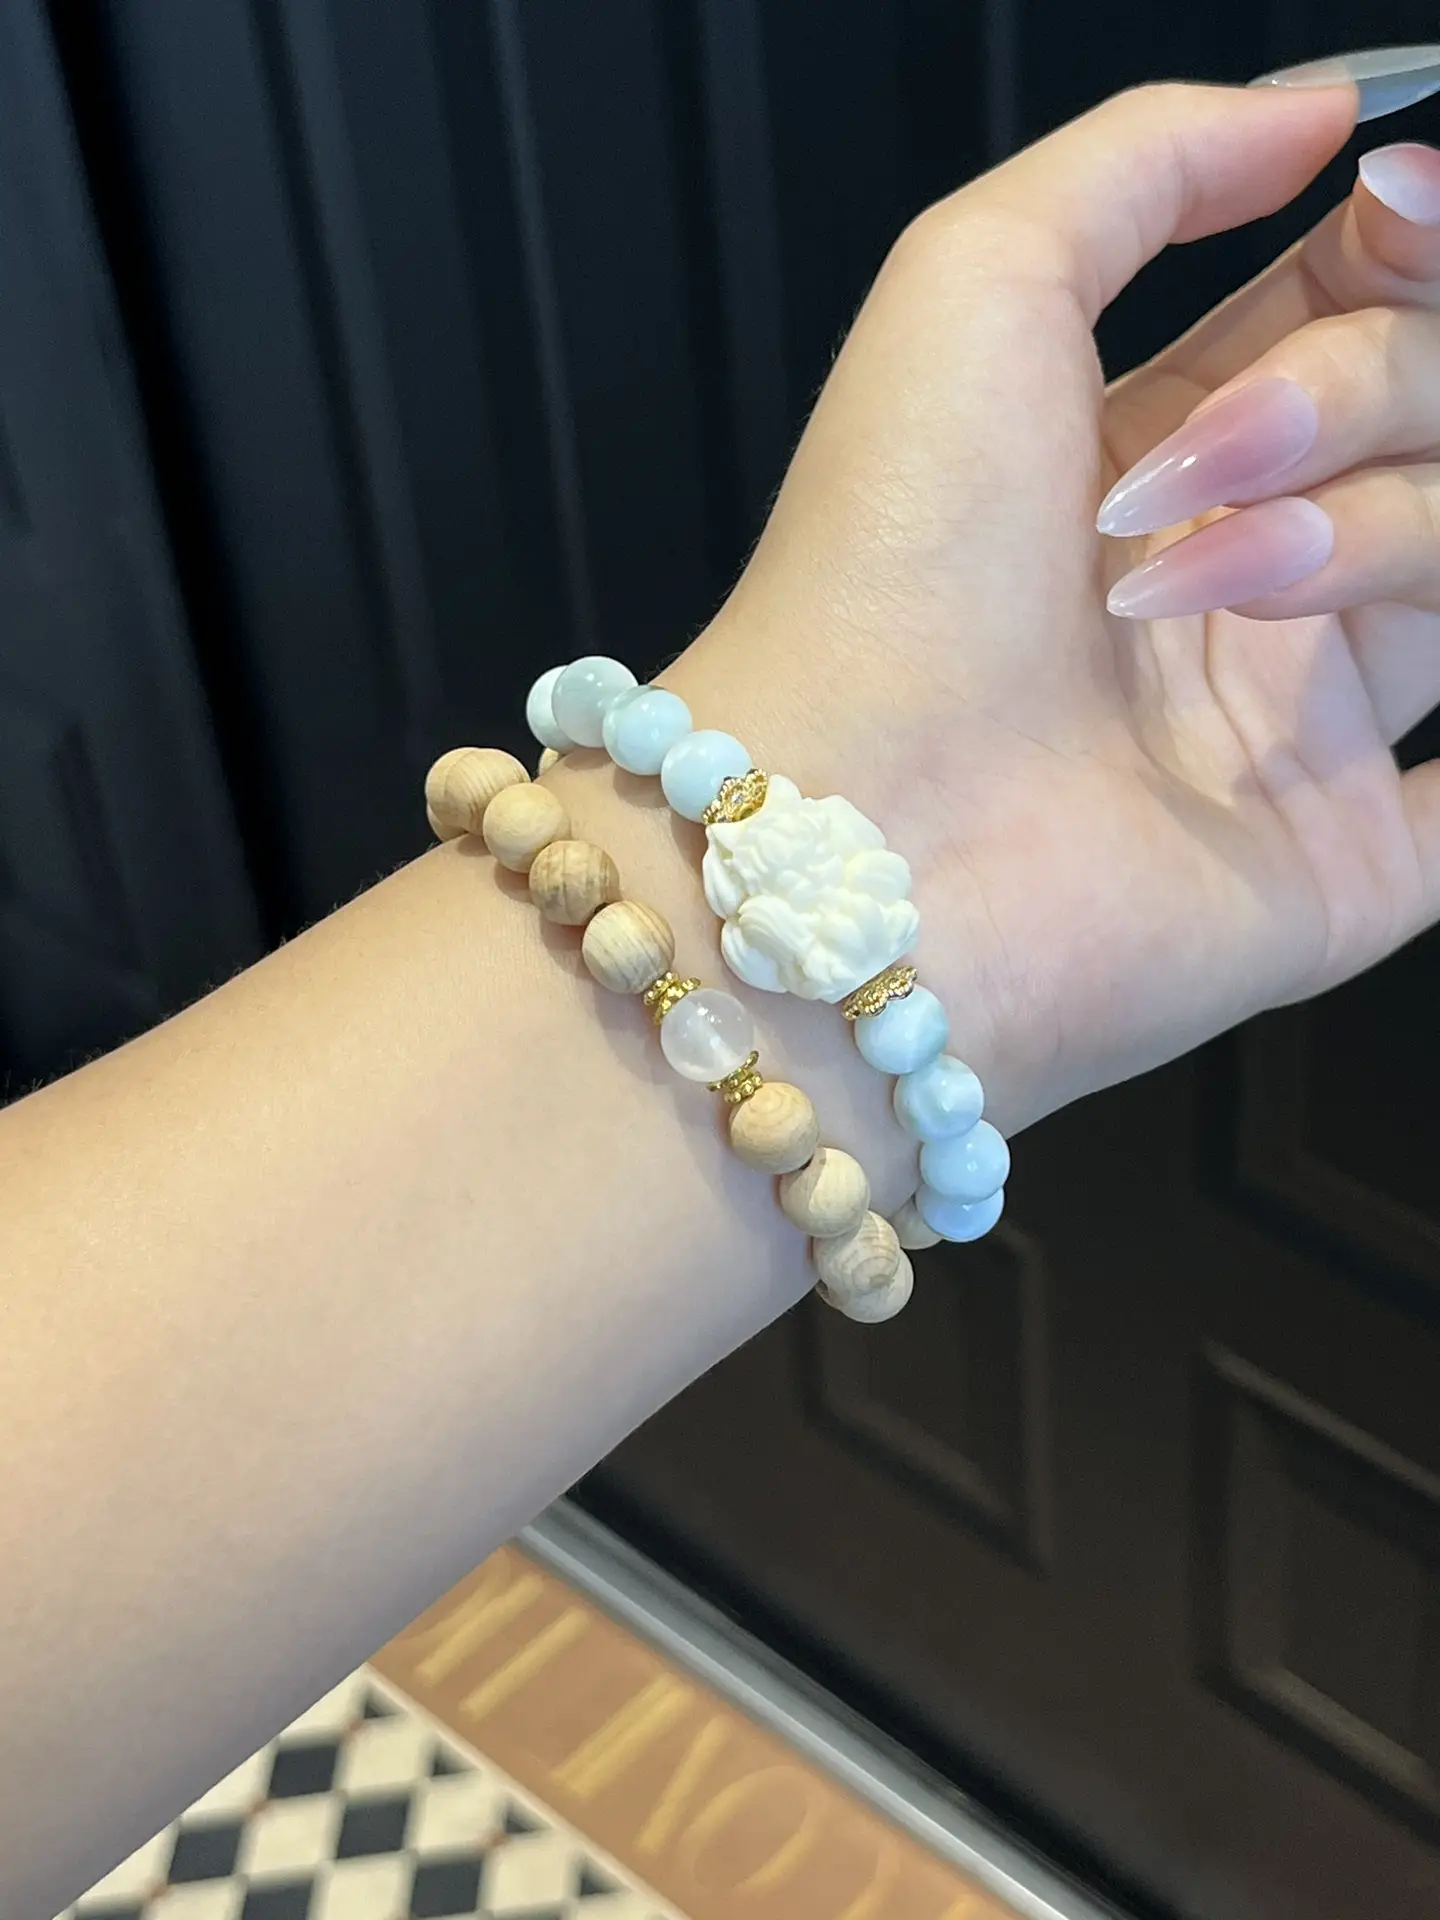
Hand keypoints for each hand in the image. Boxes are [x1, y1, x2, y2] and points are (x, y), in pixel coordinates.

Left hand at [671, 82, 1439, 1134]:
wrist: (858, 825)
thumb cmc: (888, 563)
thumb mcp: (974, 282)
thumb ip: (1142, 164)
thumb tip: (1325, 109)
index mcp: (1167, 456)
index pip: (1360, 320)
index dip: (1403, 252)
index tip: (1386, 211)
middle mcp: (1247, 587)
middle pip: (1431, 421)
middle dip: (1353, 392)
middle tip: (1208, 456)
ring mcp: (1301, 734)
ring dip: (1385, 530)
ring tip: (1204, 585)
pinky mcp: (1341, 871)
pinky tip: (1432, 704)